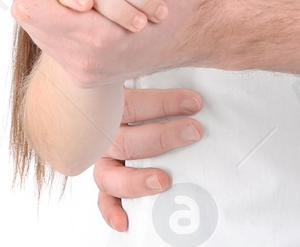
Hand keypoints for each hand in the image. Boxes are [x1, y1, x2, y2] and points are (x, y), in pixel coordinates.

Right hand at [91, 87, 206, 232]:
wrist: (117, 108)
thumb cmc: (144, 98)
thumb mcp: (146, 79)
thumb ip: (163, 77)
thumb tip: (197, 88)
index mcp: (110, 105)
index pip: (134, 104)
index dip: (164, 103)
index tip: (195, 103)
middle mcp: (103, 133)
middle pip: (126, 140)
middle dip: (162, 137)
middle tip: (194, 132)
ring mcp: (103, 158)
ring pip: (110, 174)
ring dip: (138, 180)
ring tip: (163, 181)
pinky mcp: (107, 179)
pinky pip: (104, 199)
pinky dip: (112, 211)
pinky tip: (124, 221)